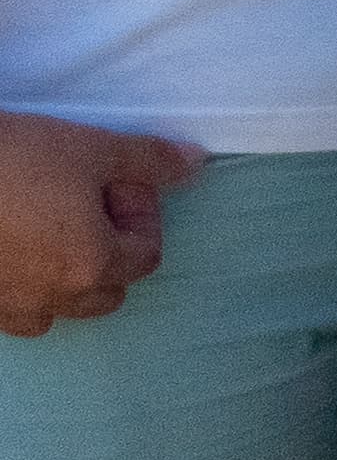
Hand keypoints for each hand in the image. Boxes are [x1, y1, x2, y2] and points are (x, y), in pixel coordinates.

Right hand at [0, 112, 202, 330]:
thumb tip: (195, 163)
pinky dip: (23, 289)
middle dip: (110, 251)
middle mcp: (50, 298)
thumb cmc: (15, 160)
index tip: (113, 182)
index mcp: (90, 266)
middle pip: (107, 292)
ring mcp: (6, 306)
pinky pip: (12, 311)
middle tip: (84, 204)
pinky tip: (14, 247)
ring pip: (56, 309)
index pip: (146, 254)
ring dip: (67, 279)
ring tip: (49, 229)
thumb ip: (150, 161)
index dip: (140, 213)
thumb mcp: (92, 148)